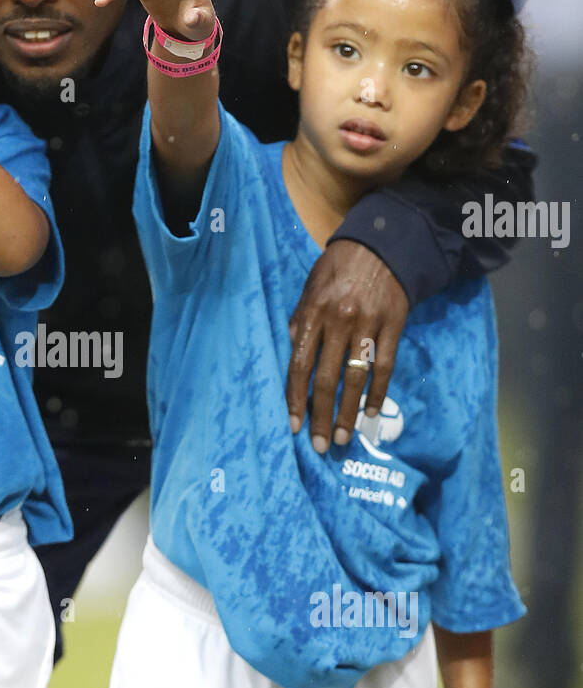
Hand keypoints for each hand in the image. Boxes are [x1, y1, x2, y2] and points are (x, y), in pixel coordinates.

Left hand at [286, 239, 408, 453]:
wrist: (383, 243)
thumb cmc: (339, 268)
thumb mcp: (309, 288)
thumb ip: (299, 321)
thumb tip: (292, 353)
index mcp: (313, 312)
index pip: (299, 365)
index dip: (295, 398)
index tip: (293, 426)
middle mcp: (339, 320)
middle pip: (327, 378)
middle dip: (322, 416)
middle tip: (321, 445)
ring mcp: (369, 323)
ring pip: (357, 378)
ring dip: (349, 412)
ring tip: (344, 437)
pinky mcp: (394, 325)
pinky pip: (385, 366)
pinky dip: (378, 392)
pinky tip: (370, 413)